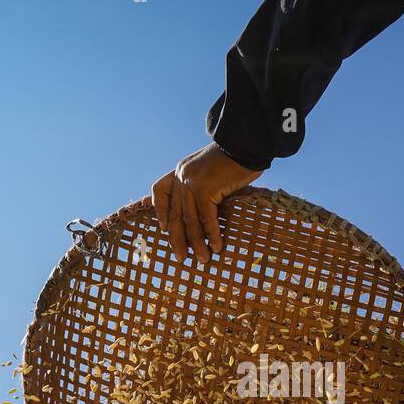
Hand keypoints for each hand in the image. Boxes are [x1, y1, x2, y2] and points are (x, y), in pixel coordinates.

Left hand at [152, 143, 262, 263]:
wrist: (245, 143)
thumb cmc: (235, 158)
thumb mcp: (211, 170)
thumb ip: (203, 186)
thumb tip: (206, 211)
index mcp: (180, 171)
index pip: (159, 190)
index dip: (159, 210)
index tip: (162, 227)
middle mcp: (182, 177)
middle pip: (175, 213)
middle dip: (178, 239)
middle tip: (181, 258)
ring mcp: (191, 183)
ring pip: (190, 220)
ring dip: (198, 243)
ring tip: (203, 260)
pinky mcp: (205, 189)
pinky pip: (207, 218)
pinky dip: (212, 235)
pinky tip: (217, 247)